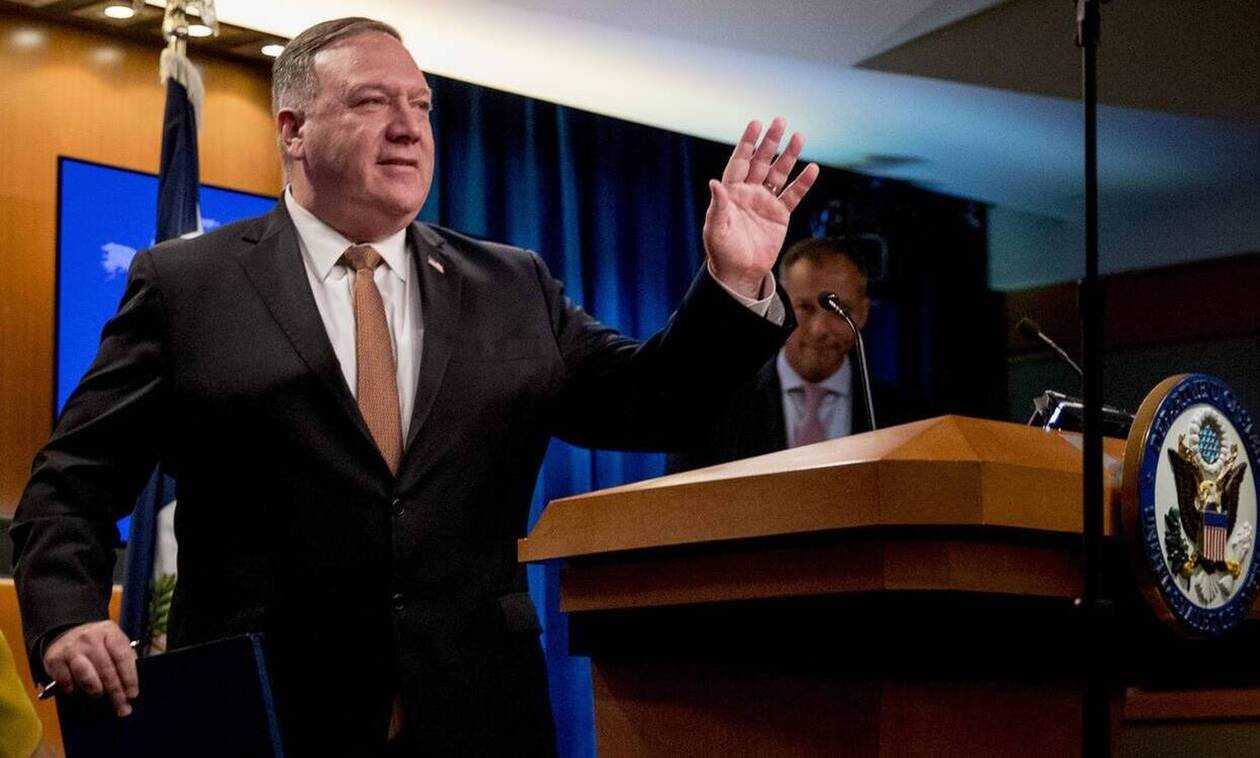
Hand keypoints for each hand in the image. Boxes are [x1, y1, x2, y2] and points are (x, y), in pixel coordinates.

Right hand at [43, 620, 137, 716]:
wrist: (65, 634)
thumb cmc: (96, 644)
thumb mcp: (112, 643)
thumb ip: (124, 659)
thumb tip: (130, 687)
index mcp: (109, 631)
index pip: (122, 656)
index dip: (129, 677)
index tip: (132, 694)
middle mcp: (90, 637)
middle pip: (106, 668)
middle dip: (115, 691)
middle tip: (122, 708)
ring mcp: (71, 648)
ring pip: (86, 674)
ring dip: (95, 688)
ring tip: (98, 694)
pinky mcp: (54, 659)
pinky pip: (65, 679)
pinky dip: (71, 688)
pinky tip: (75, 690)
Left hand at [703, 117, 819, 298]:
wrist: (740, 272)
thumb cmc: (722, 251)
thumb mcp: (715, 229)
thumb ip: (718, 206)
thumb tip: (714, 183)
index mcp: (731, 192)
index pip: (740, 161)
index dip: (747, 143)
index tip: (755, 124)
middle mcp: (749, 192)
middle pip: (761, 161)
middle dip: (770, 142)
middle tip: (780, 121)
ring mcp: (766, 202)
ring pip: (779, 174)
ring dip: (789, 156)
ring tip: (799, 137)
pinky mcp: (780, 214)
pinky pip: (793, 195)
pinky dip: (803, 182)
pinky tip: (812, 168)